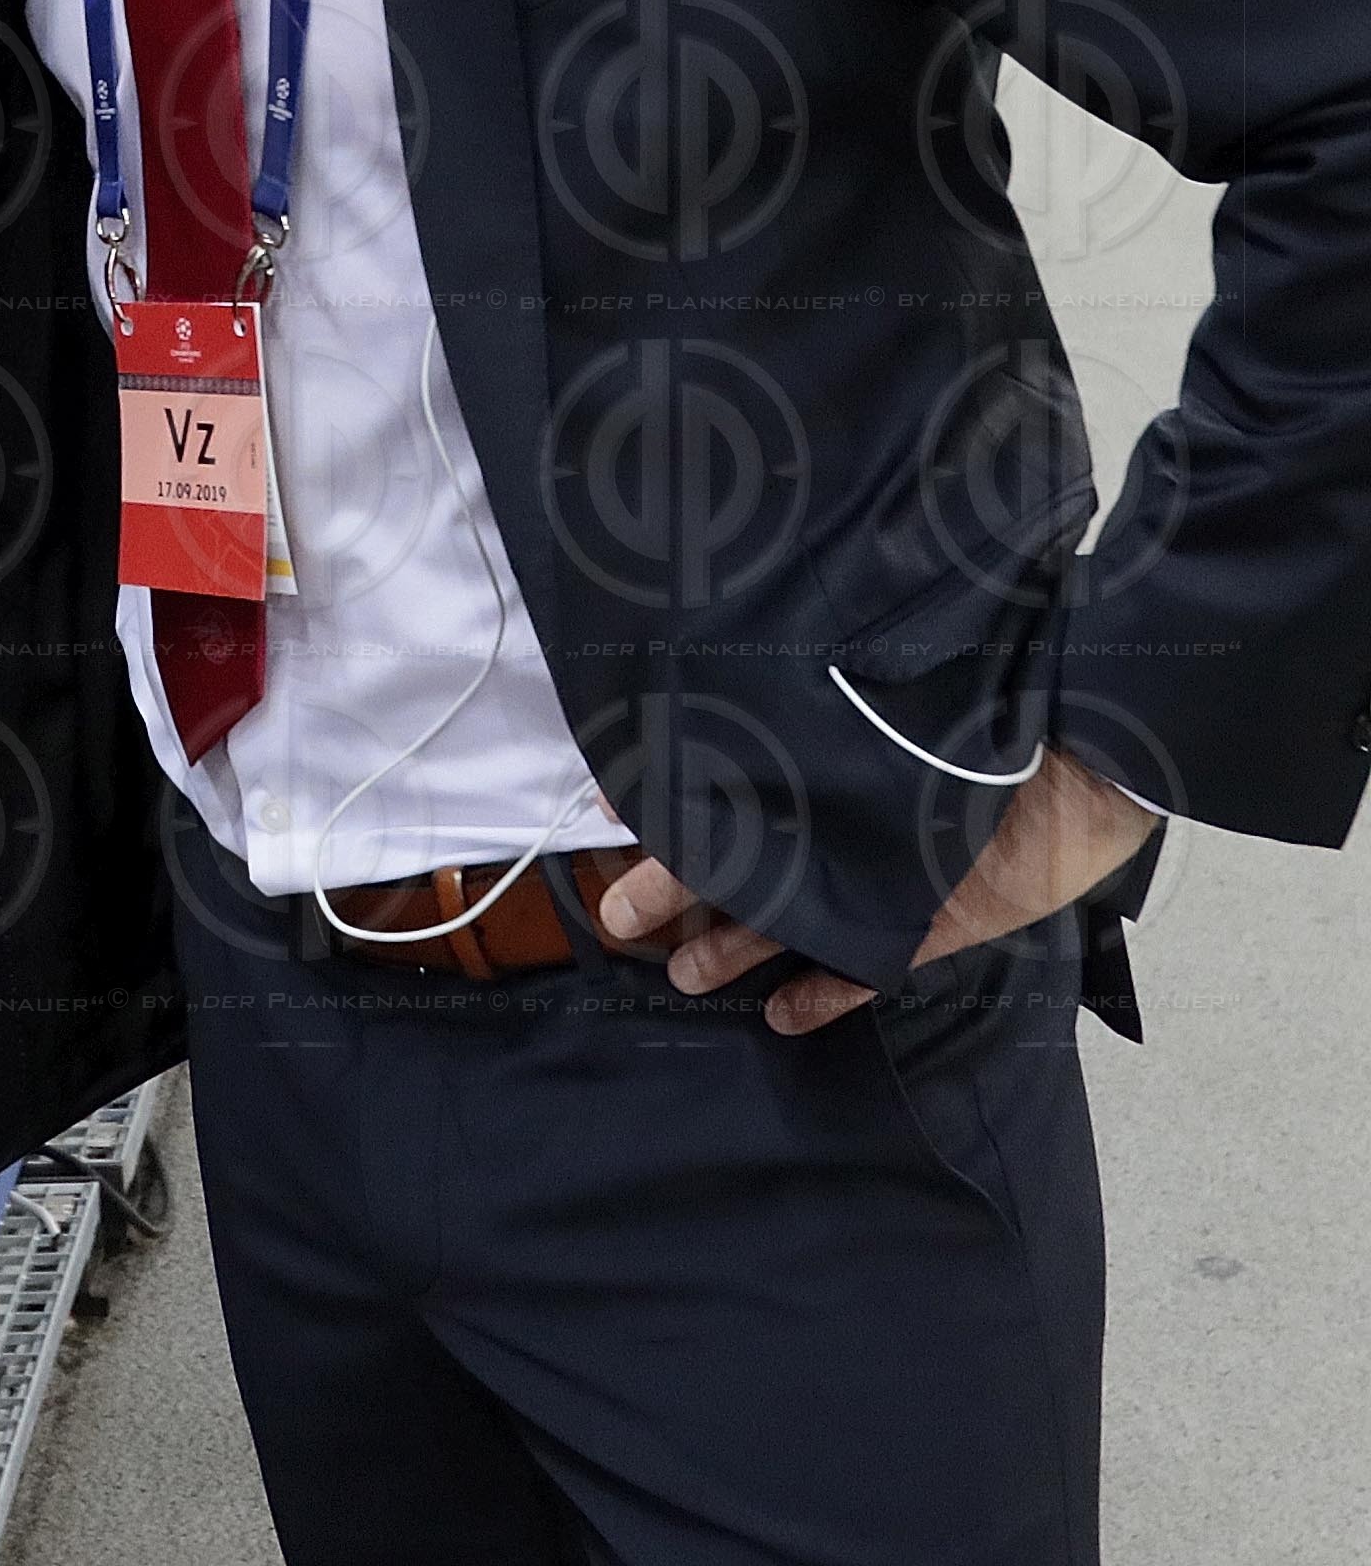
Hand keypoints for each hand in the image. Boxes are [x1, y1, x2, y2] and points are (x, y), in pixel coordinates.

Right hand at [596, 748, 1159, 1037]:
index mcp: (820, 758)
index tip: (610, 813)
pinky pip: (869, 968)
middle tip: (623, 920)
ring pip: (790, 919)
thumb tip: (709, 682)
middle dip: (679, 888)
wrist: (1088, 755)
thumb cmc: (979, 706)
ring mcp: (883, 873)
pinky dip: (827, 994)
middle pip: (745, 861)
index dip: (666, 800)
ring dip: (735, 945)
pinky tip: (782, 1015)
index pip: (723, 782)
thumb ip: (804, 709)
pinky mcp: (933, 921)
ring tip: (684, 972)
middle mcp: (841, 816)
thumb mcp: (873, 697)